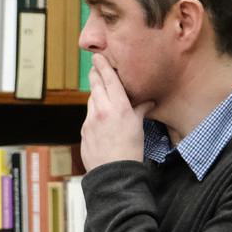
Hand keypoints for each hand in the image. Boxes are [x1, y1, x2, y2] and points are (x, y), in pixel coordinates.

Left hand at [80, 52, 151, 169]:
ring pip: (91, 101)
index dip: (103, 66)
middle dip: (95, 74)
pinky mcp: (84, 132)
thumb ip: (140, 110)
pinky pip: (88, 117)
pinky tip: (99, 116)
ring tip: (99, 90)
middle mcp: (101, 110)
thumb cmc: (131, 151)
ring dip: (95, 95)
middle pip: (96, 86)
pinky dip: (94, 113)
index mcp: (118, 107)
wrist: (114, 174)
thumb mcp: (139, 127)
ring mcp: (90, 121)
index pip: (109, 80)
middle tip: (94, 66)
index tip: (98, 57)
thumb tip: (147, 101)